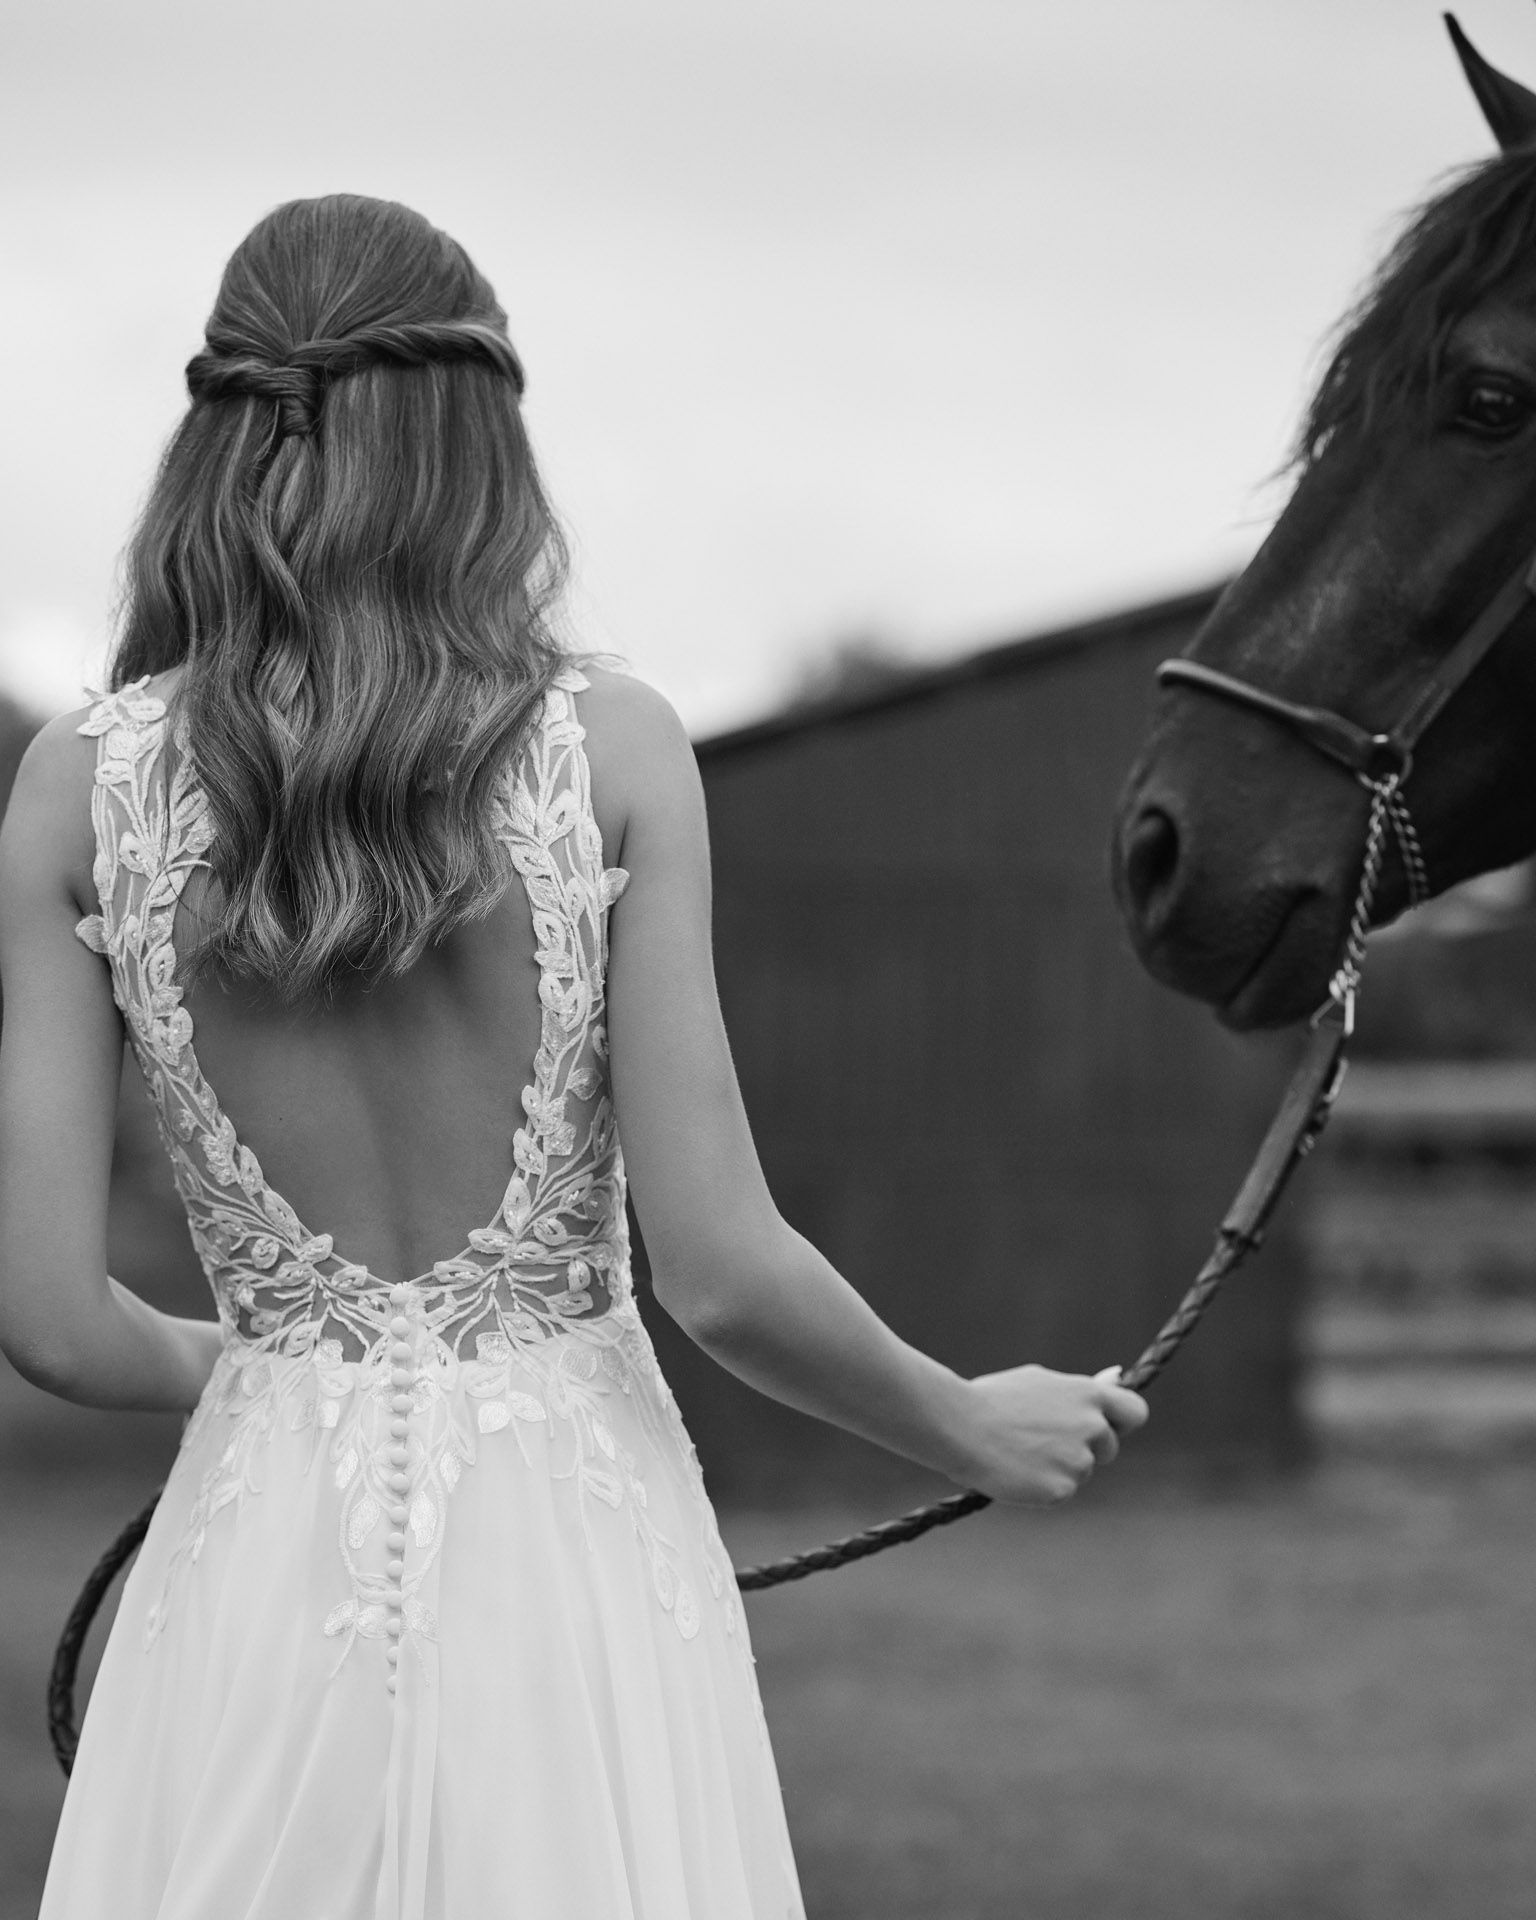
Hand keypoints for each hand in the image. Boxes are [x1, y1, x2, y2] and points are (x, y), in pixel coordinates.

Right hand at [954, 1362, 1148, 1505]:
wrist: (959, 1424)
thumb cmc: (994, 1399)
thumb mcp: (1040, 1382)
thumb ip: (1081, 1388)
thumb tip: (1118, 1376)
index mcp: (1088, 1394)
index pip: (1135, 1411)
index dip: (1122, 1422)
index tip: (1106, 1426)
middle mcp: (1091, 1426)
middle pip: (1109, 1448)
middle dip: (1084, 1449)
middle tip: (1044, 1441)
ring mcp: (1078, 1460)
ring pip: (1083, 1472)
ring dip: (1060, 1468)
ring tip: (1021, 1452)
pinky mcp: (1061, 1489)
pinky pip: (1061, 1492)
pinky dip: (1042, 1487)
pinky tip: (1016, 1470)